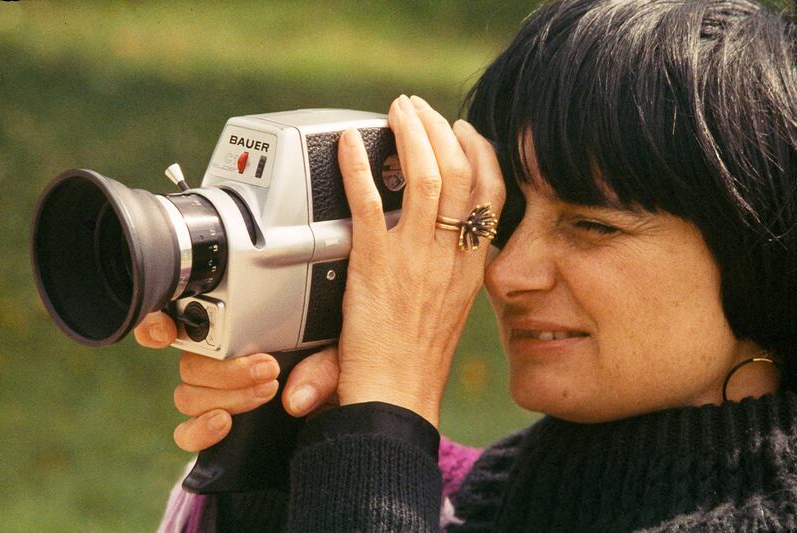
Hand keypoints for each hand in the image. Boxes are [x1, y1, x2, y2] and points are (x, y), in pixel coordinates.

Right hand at [134, 311, 340, 451]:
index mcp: (240, 331)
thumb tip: (296, 396)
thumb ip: (323, 367)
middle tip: (269, 369)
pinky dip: (199, 430)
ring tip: (264, 392)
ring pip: (187, 394)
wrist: (334, 418)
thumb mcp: (338, 359)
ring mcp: (213, 397)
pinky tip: (224, 423)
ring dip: (224, 394)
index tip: (166, 331)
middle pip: (190, 361)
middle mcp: (218, 362)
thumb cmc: (334, 372)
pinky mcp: (213, 430)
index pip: (184, 317)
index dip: (161, 323)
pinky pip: (185, 433)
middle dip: (227, 368)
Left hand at [335, 95, 504, 426]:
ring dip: (410, 135)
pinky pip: (369, 201)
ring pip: (425, 176)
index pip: (493, 192)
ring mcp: (415, 257)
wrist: (395, 397)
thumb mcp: (449, 309)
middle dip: (441, 129)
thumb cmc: (416, 360)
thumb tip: (442, 240)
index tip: (465, 131)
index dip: (481, 152)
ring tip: (396, 111)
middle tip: (419, 110)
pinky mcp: (375, 264)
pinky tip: (346, 143)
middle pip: (461, 172)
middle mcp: (449, 255)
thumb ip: (448, 269)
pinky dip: (356, 165)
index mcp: (469, 265)